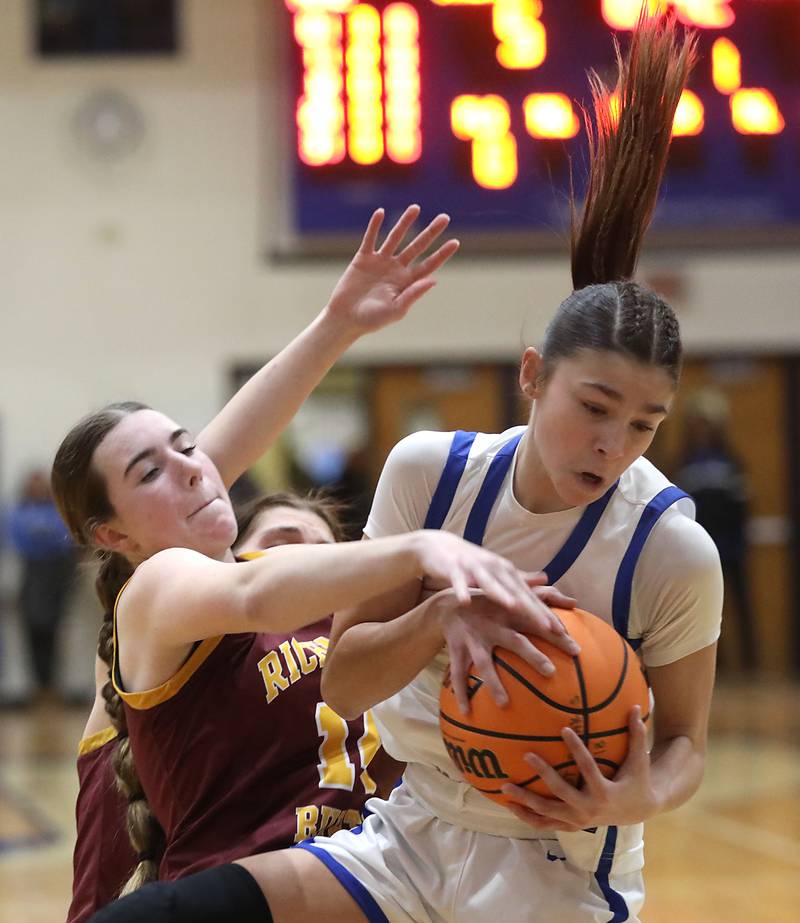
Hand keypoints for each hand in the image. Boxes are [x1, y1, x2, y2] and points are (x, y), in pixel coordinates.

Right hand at [323, 205, 458, 334]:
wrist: (345, 319)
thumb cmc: (371, 320)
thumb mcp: (395, 311)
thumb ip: (413, 295)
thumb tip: (434, 280)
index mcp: (407, 282)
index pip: (428, 265)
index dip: (442, 254)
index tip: (455, 242)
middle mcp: (396, 269)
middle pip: (417, 246)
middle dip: (431, 232)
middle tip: (445, 218)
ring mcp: (380, 262)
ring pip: (395, 237)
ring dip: (405, 222)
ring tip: (416, 208)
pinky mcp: (363, 259)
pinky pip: (370, 239)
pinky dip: (374, 226)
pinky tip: (381, 213)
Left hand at [500, 706, 654, 830]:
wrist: (638, 811)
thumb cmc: (636, 780)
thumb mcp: (639, 760)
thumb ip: (637, 735)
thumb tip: (636, 706)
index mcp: (605, 792)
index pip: (588, 768)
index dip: (576, 749)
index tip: (564, 729)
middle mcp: (590, 809)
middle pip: (561, 791)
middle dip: (544, 774)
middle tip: (527, 755)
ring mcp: (578, 820)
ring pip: (547, 813)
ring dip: (525, 800)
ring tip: (505, 786)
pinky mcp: (571, 826)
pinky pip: (545, 824)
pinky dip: (528, 817)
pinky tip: (510, 805)